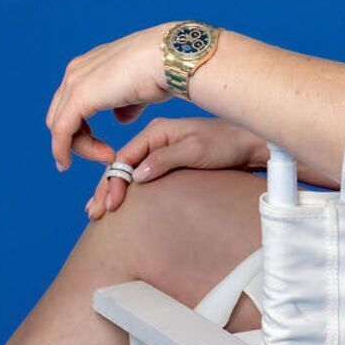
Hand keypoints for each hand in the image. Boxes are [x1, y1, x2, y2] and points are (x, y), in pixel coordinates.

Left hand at [45, 22, 177, 171]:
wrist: (171, 60)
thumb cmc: (164, 71)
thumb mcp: (141, 91)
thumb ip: (127, 104)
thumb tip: (121, 117)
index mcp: (91, 65)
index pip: (73, 104)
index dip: (82, 130)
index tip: (103, 150)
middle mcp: (77, 70)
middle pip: (62, 115)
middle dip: (80, 140)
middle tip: (107, 156)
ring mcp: (75, 81)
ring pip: (60, 126)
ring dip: (80, 148)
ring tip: (108, 158)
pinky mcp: (78, 97)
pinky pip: (61, 132)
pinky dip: (62, 150)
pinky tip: (68, 163)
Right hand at [85, 115, 269, 219]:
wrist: (249, 144)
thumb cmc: (227, 144)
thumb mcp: (196, 150)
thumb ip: (166, 159)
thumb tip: (136, 174)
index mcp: (157, 131)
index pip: (124, 158)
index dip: (114, 182)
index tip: (110, 205)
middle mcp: (155, 139)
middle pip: (121, 165)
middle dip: (106, 188)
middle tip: (94, 214)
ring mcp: (161, 150)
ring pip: (128, 171)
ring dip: (112, 190)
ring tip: (96, 212)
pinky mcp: (168, 162)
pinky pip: (140, 175)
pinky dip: (126, 189)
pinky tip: (117, 202)